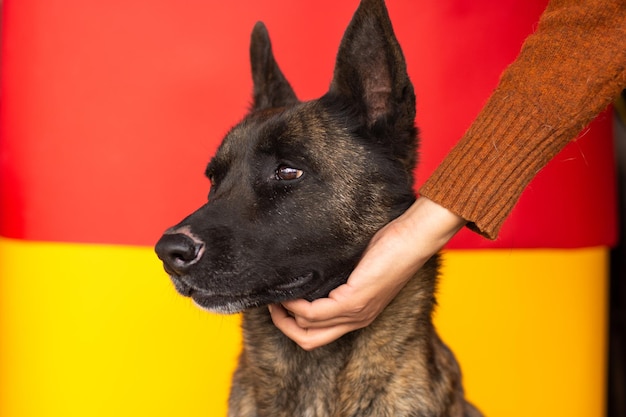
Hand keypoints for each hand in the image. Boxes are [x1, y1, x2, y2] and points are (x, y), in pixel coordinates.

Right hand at [269, 197, 466, 349]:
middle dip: (284, 326)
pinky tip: (289, 291)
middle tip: (272, 304)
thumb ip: (338, 277)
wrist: (414, 238)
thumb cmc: (392, 246)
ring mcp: (356, 313)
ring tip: (275, 295)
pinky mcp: (354, 300)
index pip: (318, 334)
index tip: (280, 303)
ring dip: (285, 314)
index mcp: (359, 315)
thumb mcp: (359, 267)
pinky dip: (295, 305)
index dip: (294, 324)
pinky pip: (314, 313)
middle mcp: (357, 320)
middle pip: (309, 341)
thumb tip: (311, 270)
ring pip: (307, 329)